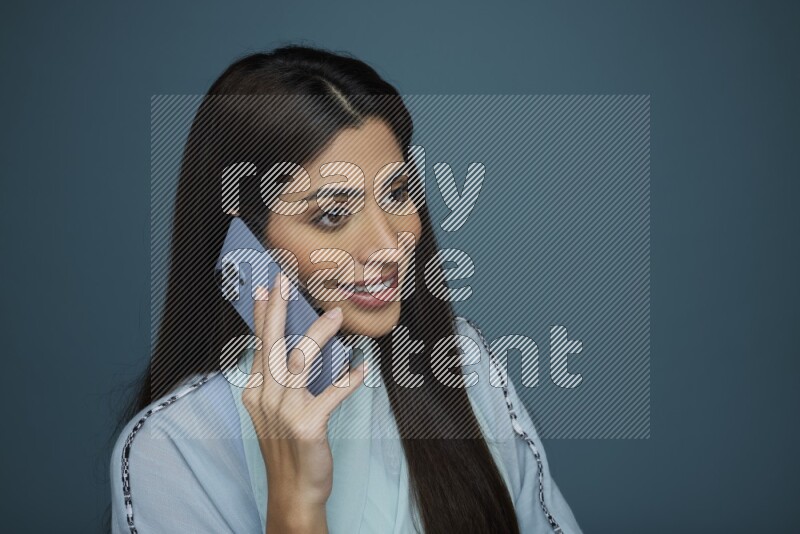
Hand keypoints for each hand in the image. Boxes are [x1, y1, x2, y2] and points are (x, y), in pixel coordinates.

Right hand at [242, 273, 366, 510]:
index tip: (267, 287)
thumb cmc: (288, 446)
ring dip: (319, 334)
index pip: (259, 344)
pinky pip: (331, 394)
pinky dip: (349, 380)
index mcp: (256, 391)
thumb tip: (296, 343)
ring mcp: (284, 411)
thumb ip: (280, 378)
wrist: (294, 489)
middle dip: (278, 309)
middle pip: (272, 344)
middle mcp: (266, 397)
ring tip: (335, 315)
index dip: (264, 314)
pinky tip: (362, 368)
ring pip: (299, 360)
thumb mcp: (274, 410)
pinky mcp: (308, 425)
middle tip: (285, 281)